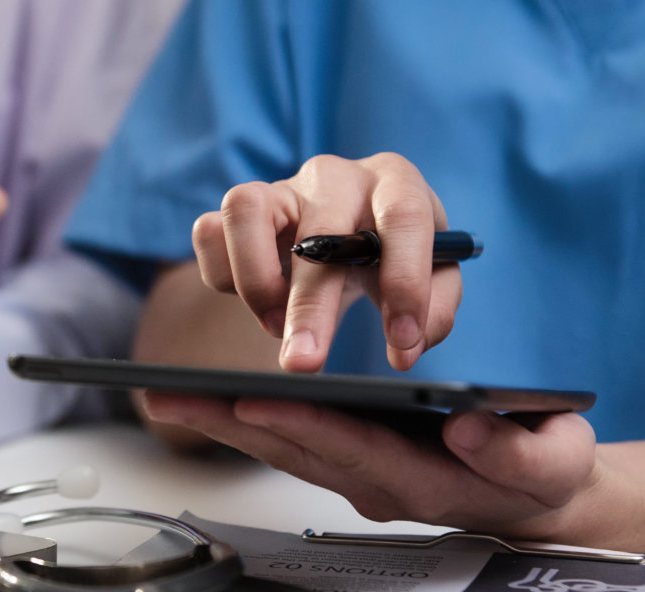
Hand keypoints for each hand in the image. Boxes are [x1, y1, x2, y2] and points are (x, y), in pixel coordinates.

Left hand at [143, 393, 596, 536]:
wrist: (543, 497)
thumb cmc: (545, 474)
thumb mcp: (551, 463)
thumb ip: (515, 452)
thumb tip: (470, 426)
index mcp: (424, 482)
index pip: (351, 448)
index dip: (302, 424)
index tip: (252, 401)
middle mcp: (379, 485)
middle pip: (294, 451)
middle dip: (228, 424)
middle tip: (169, 398)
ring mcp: (361, 478)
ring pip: (282, 450)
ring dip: (223, 424)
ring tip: (169, 395)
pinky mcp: (353, 464)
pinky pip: (292, 445)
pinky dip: (249, 423)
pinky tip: (213, 401)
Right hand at [193, 153, 461, 371]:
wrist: (352, 229)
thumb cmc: (394, 253)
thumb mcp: (435, 275)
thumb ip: (434, 309)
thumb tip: (406, 345)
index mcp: (395, 181)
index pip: (404, 217)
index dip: (405, 282)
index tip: (403, 342)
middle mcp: (334, 176)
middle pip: (318, 229)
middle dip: (309, 304)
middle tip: (304, 362)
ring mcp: (280, 187)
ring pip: (244, 208)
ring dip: (254, 279)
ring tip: (275, 324)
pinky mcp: (240, 209)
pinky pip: (209, 231)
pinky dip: (224, 275)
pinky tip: (257, 301)